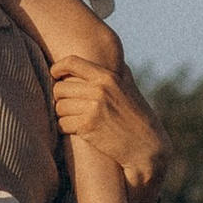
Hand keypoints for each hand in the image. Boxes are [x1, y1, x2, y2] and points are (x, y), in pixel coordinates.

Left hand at [49, 51, 168, 202]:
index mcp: (108, 77)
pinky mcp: (87, 127)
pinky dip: (65, 128)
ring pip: (59, 107)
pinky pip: (62, 124)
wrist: (146, 148)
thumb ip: (118, 72)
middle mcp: (99, 90)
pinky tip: (76, 131)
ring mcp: (93, 108)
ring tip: (75, 119)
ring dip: (63, 115)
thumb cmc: (138, 118)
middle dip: (61, 98)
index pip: (71, 63)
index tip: (55, 75)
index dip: (57, 68)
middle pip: (60, 88)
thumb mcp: (131, 89)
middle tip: (70, 106)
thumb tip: (111, 54)